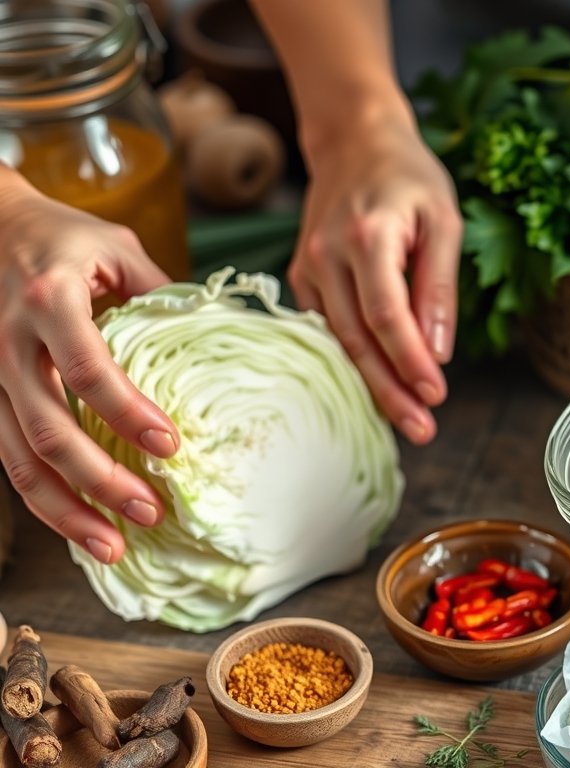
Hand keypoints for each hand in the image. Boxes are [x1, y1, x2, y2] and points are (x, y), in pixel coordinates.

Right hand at [0, 177, 178, 561]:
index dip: (128, 412)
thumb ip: (161, 295)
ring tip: (113, 547)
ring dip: (65, 510)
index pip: (88, 367)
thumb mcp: (117, 248)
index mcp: (48, 299)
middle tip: (151, 513)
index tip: (171, 445)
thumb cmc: (62, 237)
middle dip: (100, 481)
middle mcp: (9, 342)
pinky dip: (44, 497)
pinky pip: (7, 457)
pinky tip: (79, 523)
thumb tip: (214, 340)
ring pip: (17, 458)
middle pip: (48, 429)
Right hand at [287, 112, 462, 444]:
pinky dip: (352, 360)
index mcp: (368, 236)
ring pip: (338, 342)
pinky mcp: (302, 276)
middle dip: (390, 391)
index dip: (410, 361)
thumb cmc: (408, 178)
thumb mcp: (444, 220)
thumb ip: (440, 285)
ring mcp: (308, 267)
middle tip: (422, 430)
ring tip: (405, 421)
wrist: (354, 141)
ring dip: (371, 385)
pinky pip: (327, 328)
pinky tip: (377, 387)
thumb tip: (439, 351)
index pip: (387, 314)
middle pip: (357, 339)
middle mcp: (329, 255)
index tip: (436, 396)